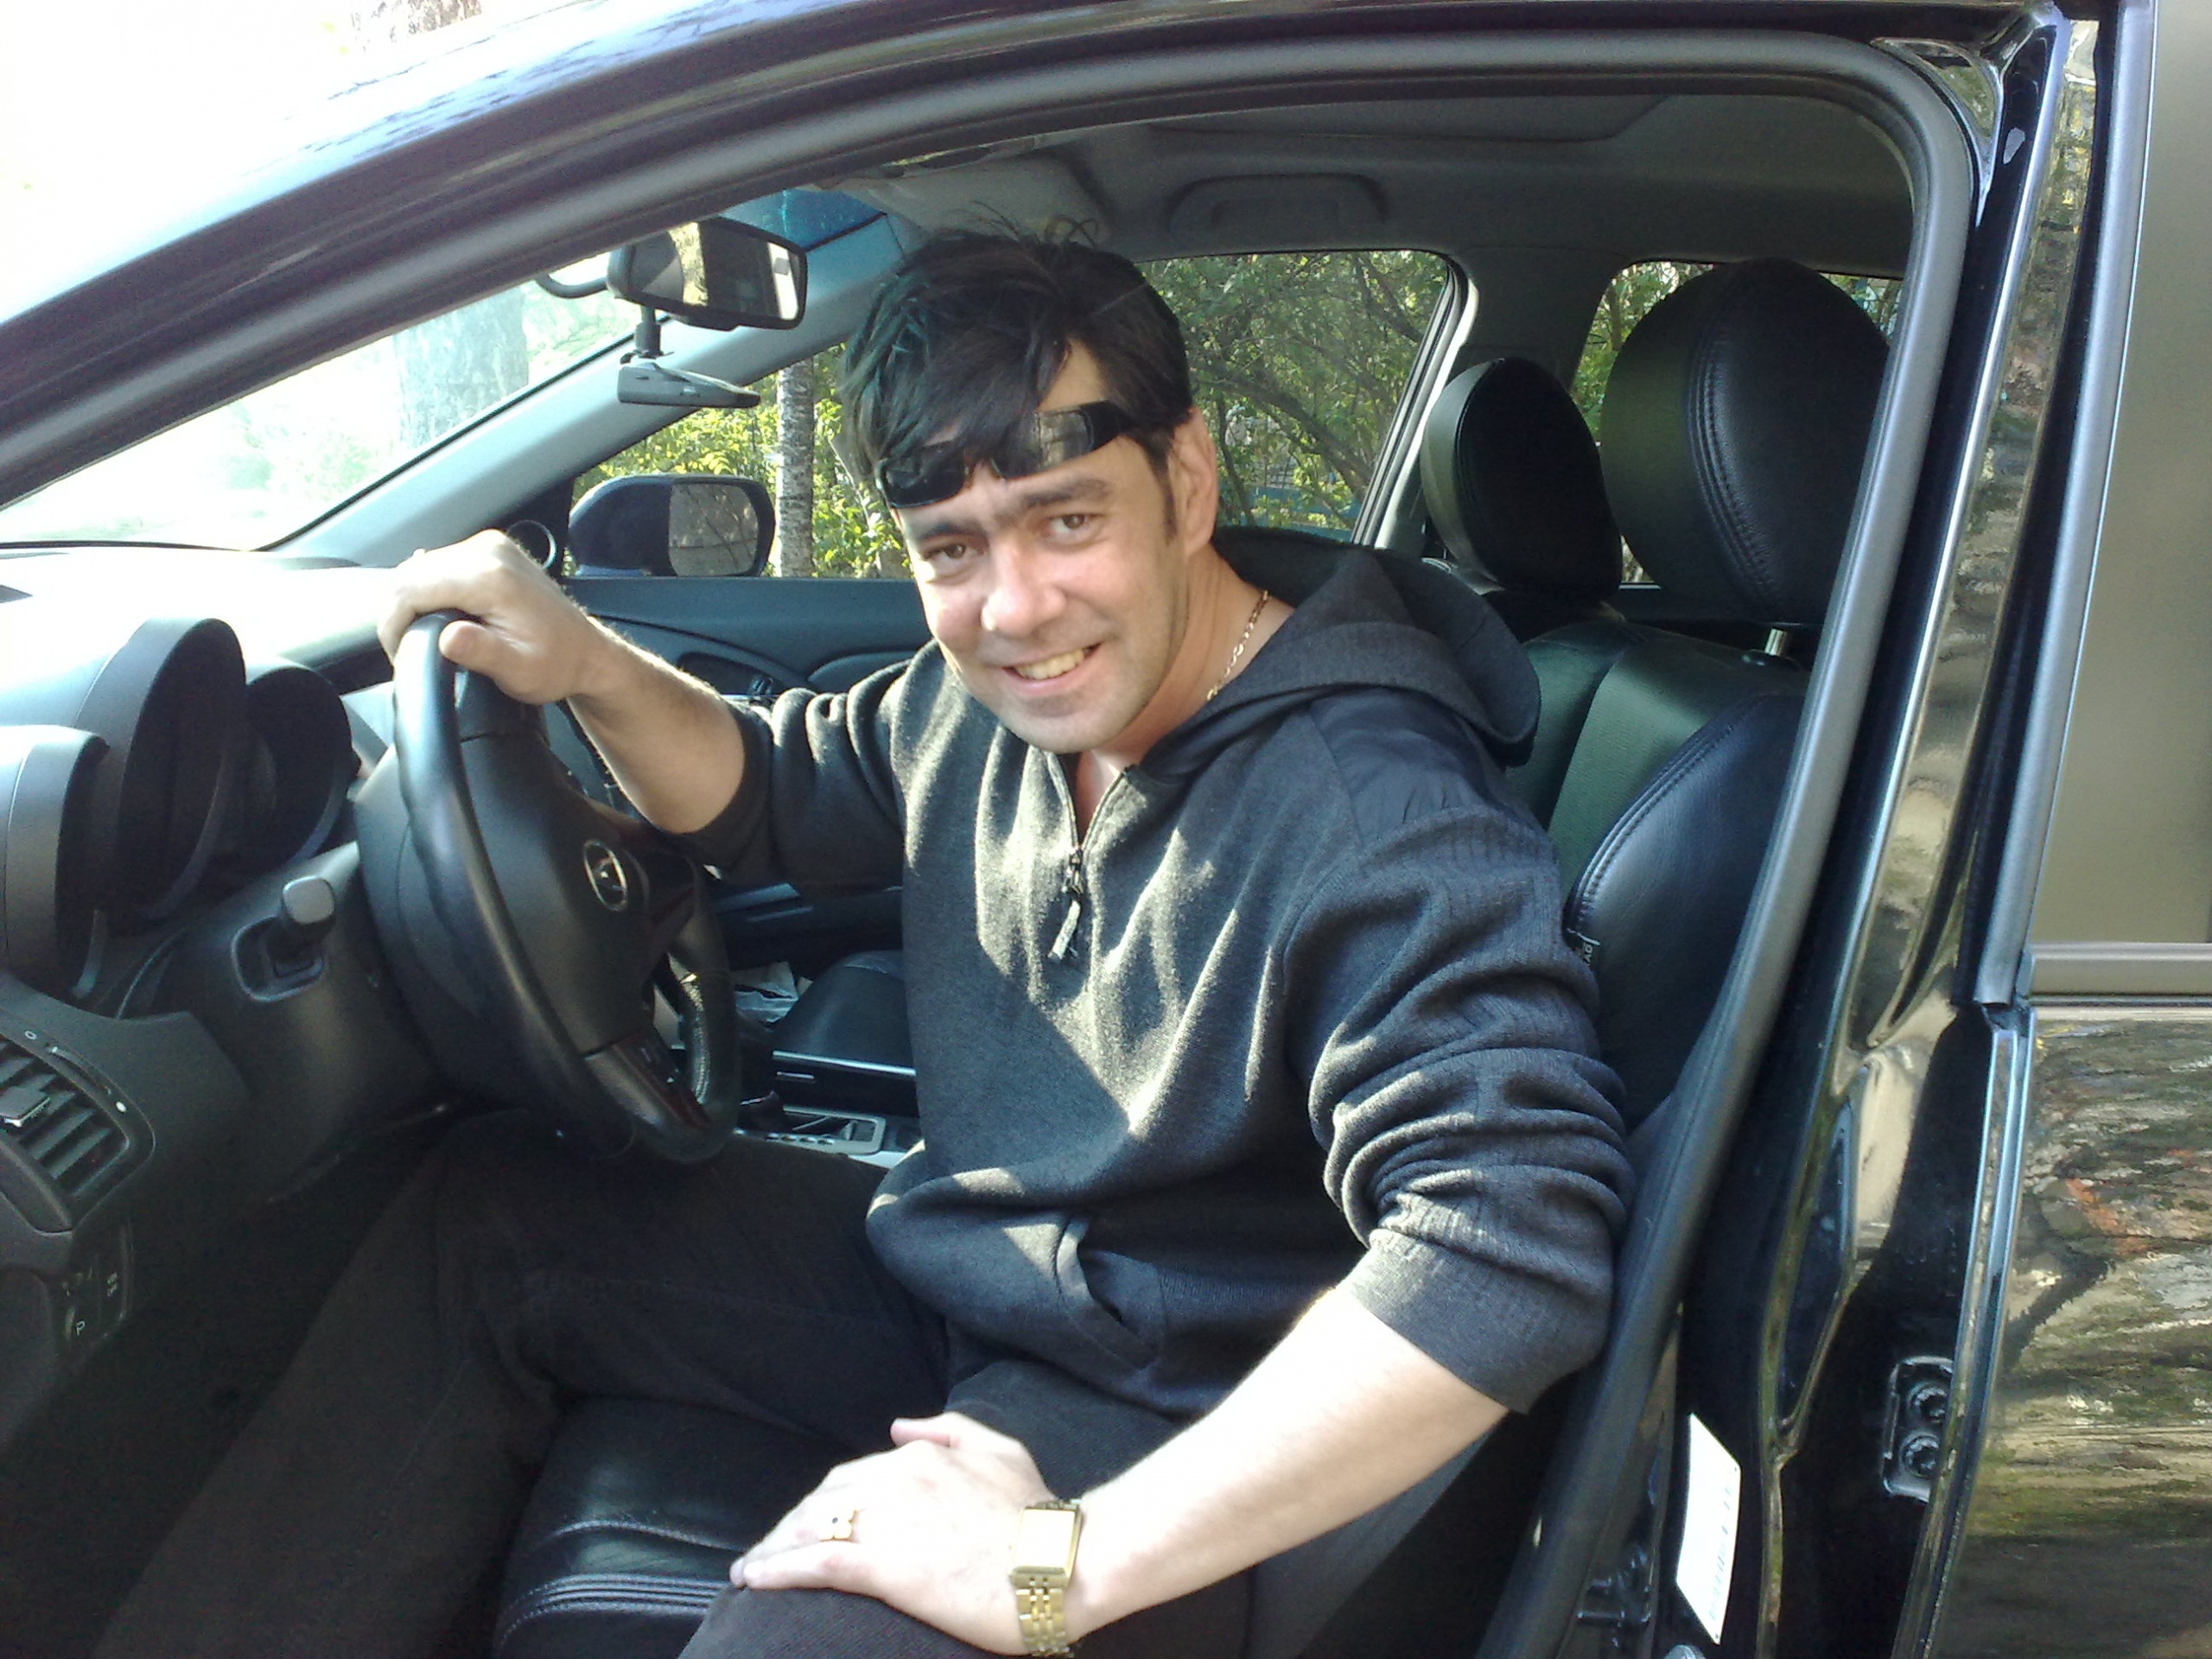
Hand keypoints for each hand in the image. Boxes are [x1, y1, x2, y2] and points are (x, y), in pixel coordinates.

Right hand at [378, 530, 620, 705]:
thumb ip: (480, 652)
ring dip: (411, 601)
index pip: (409, 588)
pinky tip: (438, 615)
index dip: (392, 624)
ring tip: (421, 636)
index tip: (399, 653)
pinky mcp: (488, 549)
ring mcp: (488, 546)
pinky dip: (428, 590)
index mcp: (490, 577)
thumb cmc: (555, 664)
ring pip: (419, 568)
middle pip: (409, 575)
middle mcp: (487, 551)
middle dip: (398, 613)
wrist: (586, 652)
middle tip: (407, 649)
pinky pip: (438, 565)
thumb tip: (447, 638)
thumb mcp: (517, 671)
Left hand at [736, 1412, 1053, 1652]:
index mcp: (919, 1457)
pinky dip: (778, 1569)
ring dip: (773, 1548)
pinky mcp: (884, 1569)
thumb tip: (900, 1425)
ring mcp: (888, 1524)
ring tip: (751, 1569)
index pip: (850, 1477)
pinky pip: (816, 1565)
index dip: (821, 1503)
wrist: (1061, 1563)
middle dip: (790, 1525)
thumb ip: (949, 1430)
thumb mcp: (1000, 1451)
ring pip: (810, 1529)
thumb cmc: (1037, 1513)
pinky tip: (754, 1579)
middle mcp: (895, 1481)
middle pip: (821, 1501)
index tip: (805, 1524)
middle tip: (770, 1549)